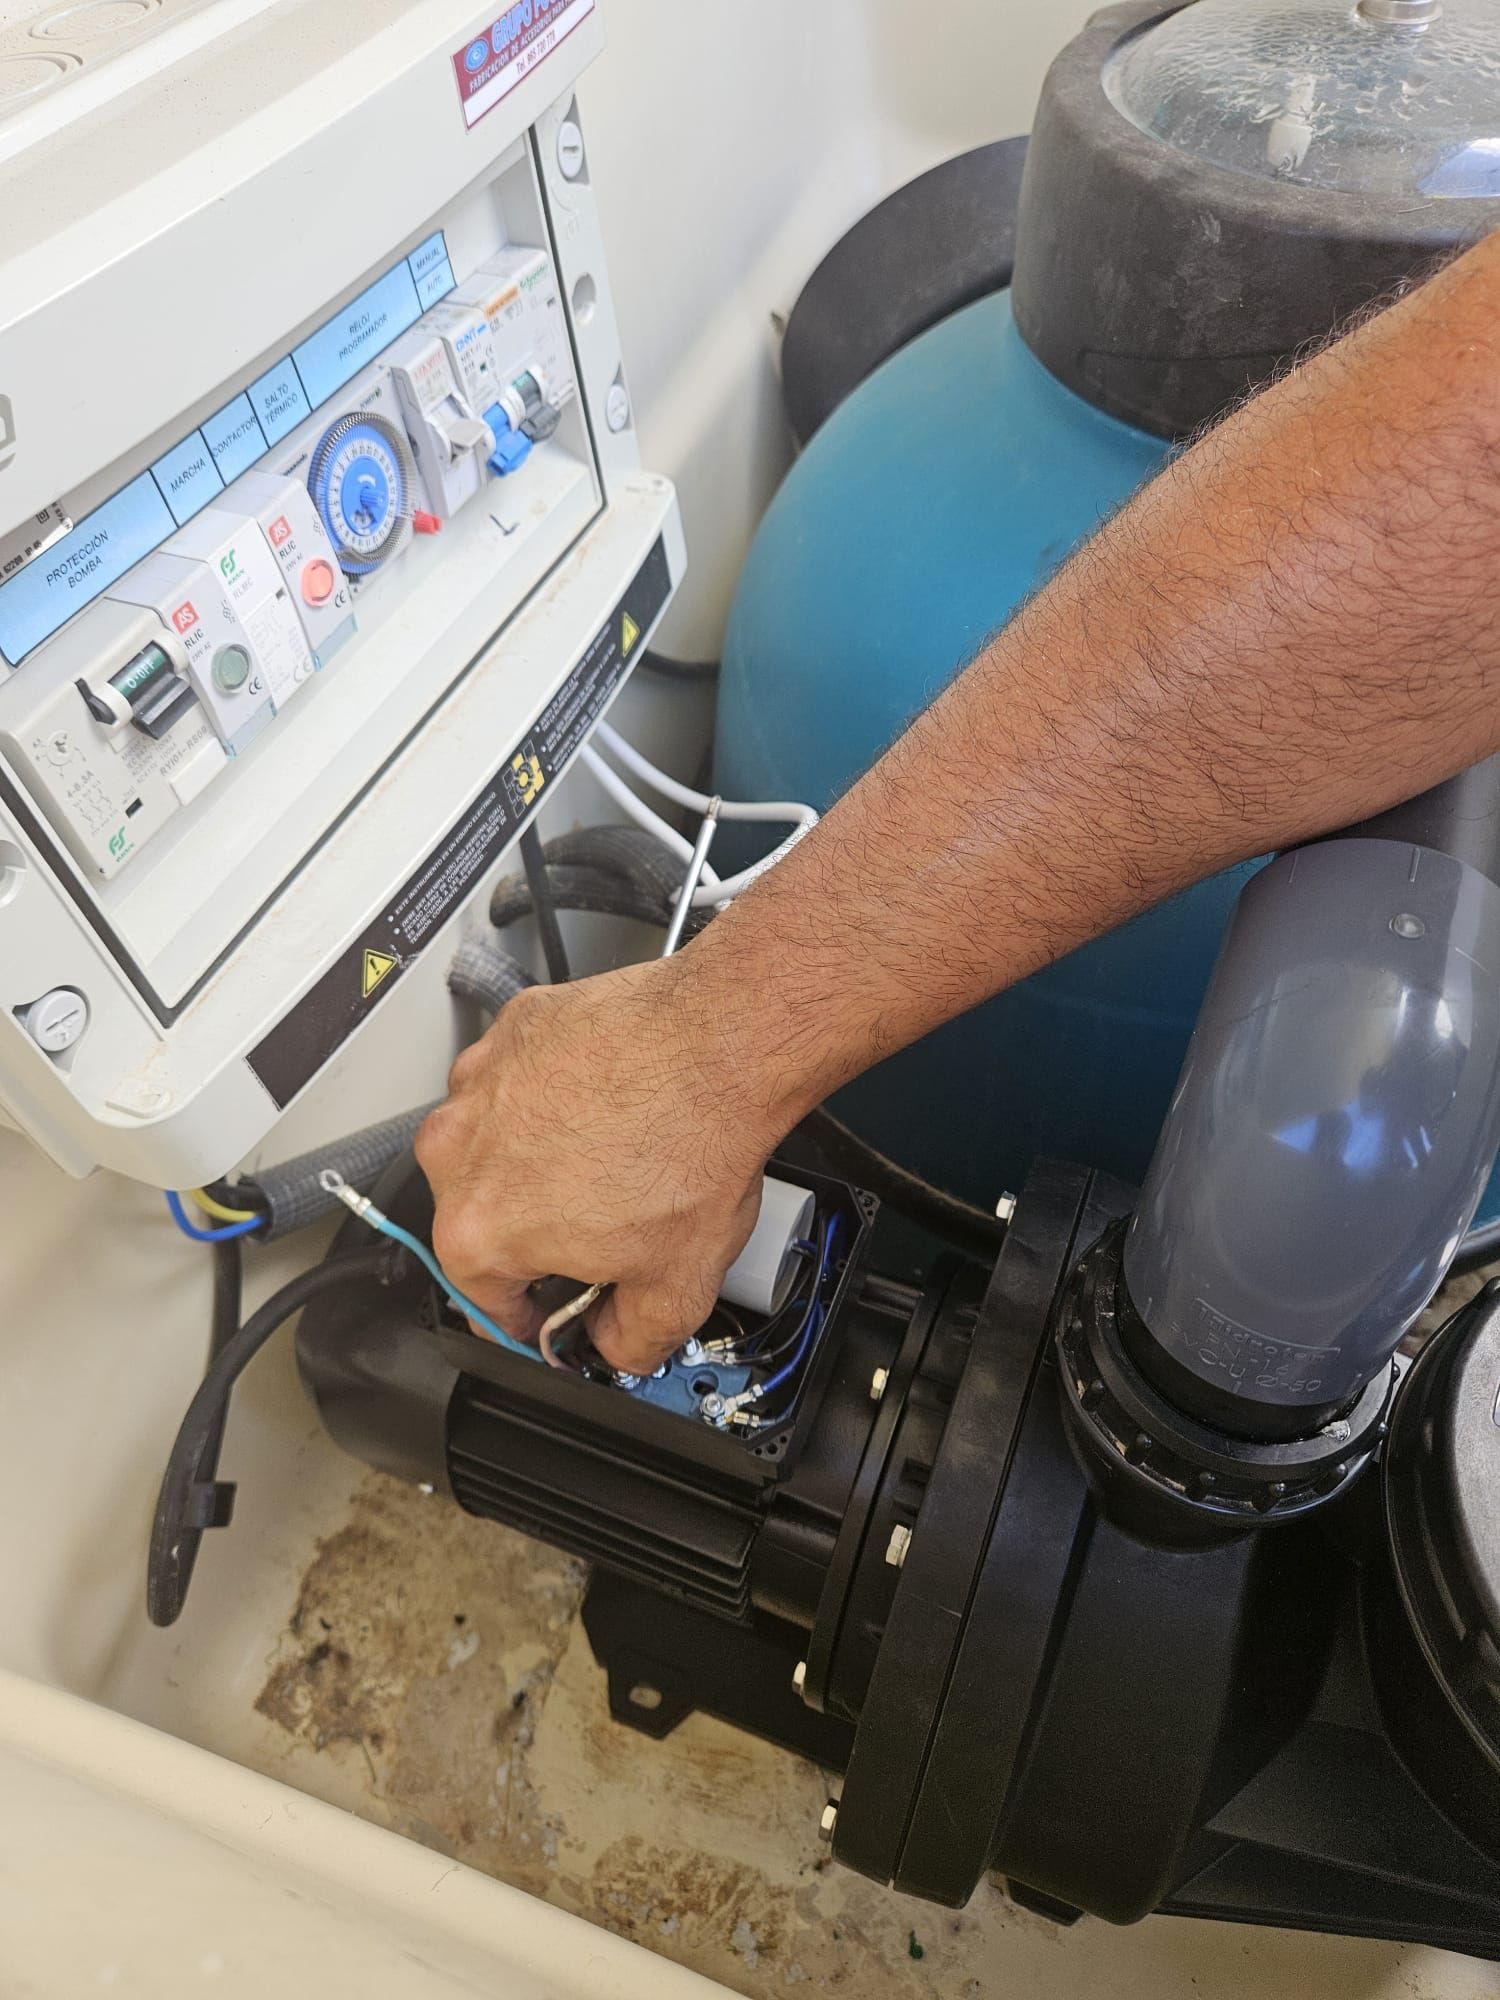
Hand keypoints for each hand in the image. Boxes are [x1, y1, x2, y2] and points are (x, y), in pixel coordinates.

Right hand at [414, 959, 779, 1375]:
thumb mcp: (676, 1287)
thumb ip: (631, 1343)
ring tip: (611, 1156)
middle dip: (535, 1229)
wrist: (723, 1042)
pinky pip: (519, 1079)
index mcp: (478, 1230)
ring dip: (537, 1157)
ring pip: (494, 1144)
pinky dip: (552, 1094)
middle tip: (600, 1224)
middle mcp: (457, 1151)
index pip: (483, 1301)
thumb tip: (616, 1345)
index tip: (548, 1307)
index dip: (527, 1315)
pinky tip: (608, 1103)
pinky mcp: (512, 1029)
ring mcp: (479, 1081)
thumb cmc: (692, 1144)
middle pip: (482, 1216)